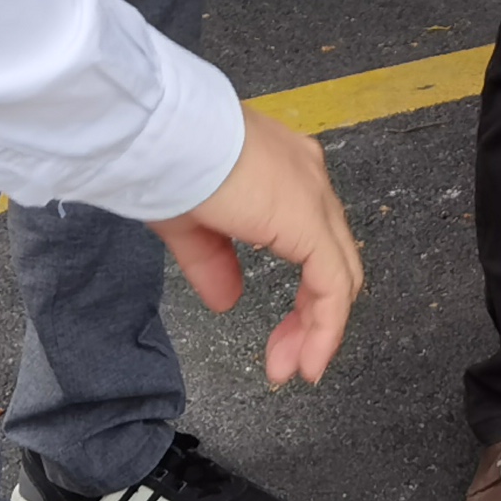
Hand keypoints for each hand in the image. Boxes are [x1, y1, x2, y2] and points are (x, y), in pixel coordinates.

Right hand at [149, 105, 367, 389]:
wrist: (162, 133)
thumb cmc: (165, 160)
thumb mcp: (190, 223)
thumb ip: (214, 263)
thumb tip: (226, 300)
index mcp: (284, 172)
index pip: (313, 241)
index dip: (303, 294)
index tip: (281, 335)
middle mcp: (309, 179)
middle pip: (332, 261)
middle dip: (311, 318)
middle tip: (287, 359)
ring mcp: (313, 196)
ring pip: (338, 275)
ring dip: (317, 330)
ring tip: (294, 367)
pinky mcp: (309, 219)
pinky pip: (332, 284)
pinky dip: (324, 327)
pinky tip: (308, 358)